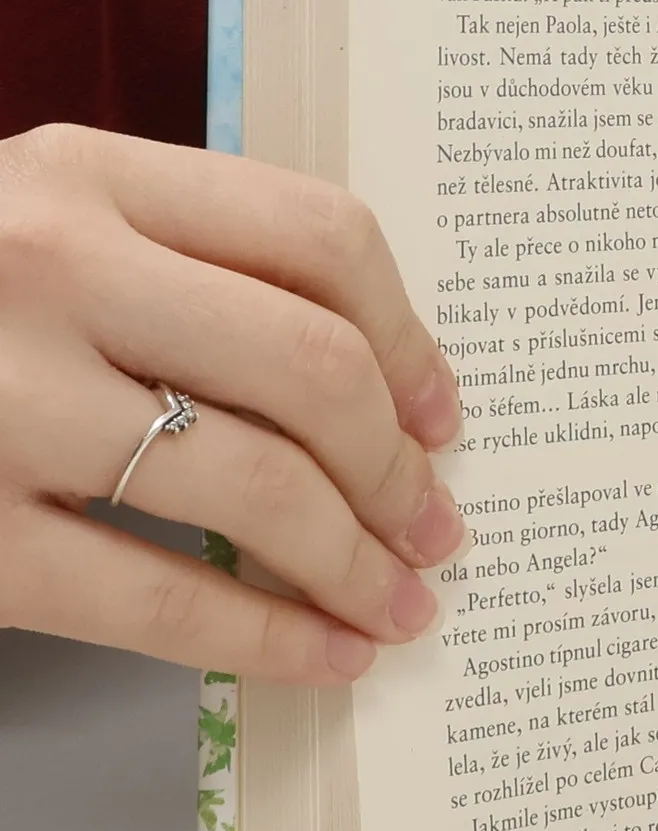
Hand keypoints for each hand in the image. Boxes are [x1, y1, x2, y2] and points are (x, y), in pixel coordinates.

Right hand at [0, 126, 464, 682]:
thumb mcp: (34, 223)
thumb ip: (175, 262)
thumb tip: (375, 386)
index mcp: (83, 172)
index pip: (319, 233)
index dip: (408, 337)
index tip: (443, 412)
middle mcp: (46, 262)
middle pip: (311, 365)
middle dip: (398, 466)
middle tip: (437, 525)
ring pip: (253, 482)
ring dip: (355, 558)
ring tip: (401, 601)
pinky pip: (152, 594)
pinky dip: (263, 637)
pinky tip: (323, 659)